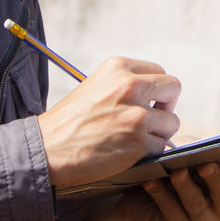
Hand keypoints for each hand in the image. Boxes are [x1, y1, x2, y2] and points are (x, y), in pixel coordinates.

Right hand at [36, 57, 180, 189]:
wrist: (46, 149)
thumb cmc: (69, 122)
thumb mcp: (96, 86)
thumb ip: (124, 84)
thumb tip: (154, 94)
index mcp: (118, 68)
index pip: (160, 72)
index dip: (157, 91)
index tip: (149, 103)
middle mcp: (130, 86)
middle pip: (173, 88)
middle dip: (166, 107)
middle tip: (151, 120)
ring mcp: (136, 115)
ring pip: (172, 121)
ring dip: (158, 133)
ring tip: (135, 140)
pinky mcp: (138, 142)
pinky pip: (162, 145)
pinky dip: (150, 152)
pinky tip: (129, 152)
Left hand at [88, 155, 219, 220]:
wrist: (142, 191)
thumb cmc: (172, 165)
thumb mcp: (187, 153)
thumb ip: (198, 150)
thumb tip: (202, 149)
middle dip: (215, 180)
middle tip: (205, 164)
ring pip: (197, 207)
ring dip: (186, 188)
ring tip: (176, 172)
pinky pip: (171, 214)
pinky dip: (161, 195)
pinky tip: (151, 182)